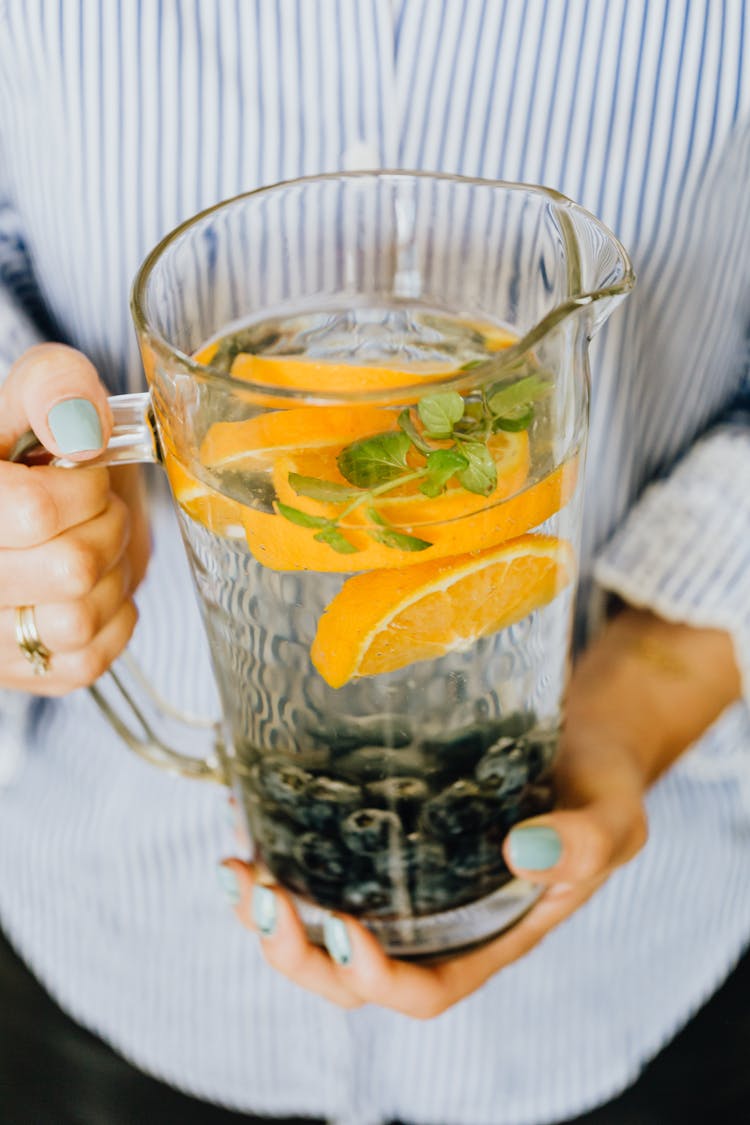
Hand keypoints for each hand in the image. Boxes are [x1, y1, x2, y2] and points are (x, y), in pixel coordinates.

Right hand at [0, 343, 148, 694]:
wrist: (40, 504)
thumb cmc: (34, 446)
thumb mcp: (38, 389)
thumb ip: (56, 386)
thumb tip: (80, 430)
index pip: (33, 512)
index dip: (80, 488)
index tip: (79, 470)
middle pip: (68, 571)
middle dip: (104, 528)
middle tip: (92, 509)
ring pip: (77, 621)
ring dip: (109, 575)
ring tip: (90, 544)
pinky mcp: (14, 673)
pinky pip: (88, 661)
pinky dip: (110, 618)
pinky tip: (91, 585)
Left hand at [218, 608, 740, 1017]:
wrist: (578, 741)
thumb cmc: (598, 790)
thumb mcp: (610, 818)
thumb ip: (582, 843)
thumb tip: (523, 853)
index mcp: (489, 938)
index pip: (426, 990)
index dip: (377, 978)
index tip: (346, 929)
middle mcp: (435, 923)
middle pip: (350, 974)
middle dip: (296, 950)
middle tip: (260, 895)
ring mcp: (402, 883)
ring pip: (320, 925)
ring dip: (267, 908)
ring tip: (233, 866)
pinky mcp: (380, 837)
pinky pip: (319, 863)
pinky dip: (277, 851)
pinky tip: (248, 815)